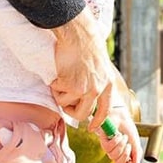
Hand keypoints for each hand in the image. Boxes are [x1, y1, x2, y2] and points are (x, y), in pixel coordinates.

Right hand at [50, 7, 113, 125]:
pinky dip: (54, 84)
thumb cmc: (87, 45)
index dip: (98, 121)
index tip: (91, 128)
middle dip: (71, 112)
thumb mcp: (101, 65)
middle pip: (84, 114)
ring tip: (61, 78)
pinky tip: (59, 72)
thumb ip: (98, 81)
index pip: (106, 110)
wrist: (78, 34)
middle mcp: (98, 89)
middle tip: (65, 104)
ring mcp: (85, 89)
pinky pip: (57, 93)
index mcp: (108, 84)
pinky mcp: (71, 86)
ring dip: (60, 94)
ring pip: (66, 104)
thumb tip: (91, 98)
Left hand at [93, 105, 140, 162]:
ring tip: (123, 137)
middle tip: (128, 146)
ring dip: (121, 146)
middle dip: (125, 156)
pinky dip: (115, 141)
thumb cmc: (127, 128)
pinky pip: (108, 148)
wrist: (122, 117)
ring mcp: (109, 149)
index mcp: (125, 155)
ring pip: (113, 156)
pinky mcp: (103, 142)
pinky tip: (117, 134)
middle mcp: (116, 154)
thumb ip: (137, 154)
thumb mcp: (136, 142)